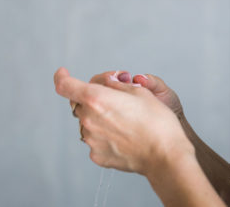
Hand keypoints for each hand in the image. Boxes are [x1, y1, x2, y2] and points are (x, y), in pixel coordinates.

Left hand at [54, 67, 192, 175]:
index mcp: (96, 98)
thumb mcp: (140, 92)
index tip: (64, 72)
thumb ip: (116, 85)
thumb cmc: (158, 122)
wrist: (167, 156)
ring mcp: (91, 139)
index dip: (61, 76)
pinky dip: (105, 137)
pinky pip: (95, 141)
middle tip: (115, 102)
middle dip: (92, 99)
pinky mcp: (97, 156)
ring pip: (88, 122)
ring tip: (124, 123)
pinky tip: (124, 138)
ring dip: (99, 119)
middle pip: (80, 104)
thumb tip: (106, 82)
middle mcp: (88, 119)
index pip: (64, 85)